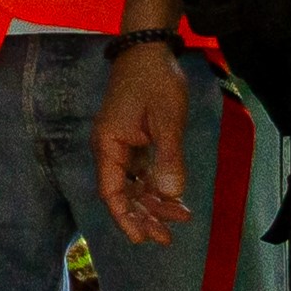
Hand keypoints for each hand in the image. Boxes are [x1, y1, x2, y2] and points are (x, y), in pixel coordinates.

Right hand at [94, 42, 192, 246]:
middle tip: (167, 238)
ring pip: (135, 184)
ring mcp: (122, 145)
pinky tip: (175, 197)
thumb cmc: (155, 82)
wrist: (148, 50)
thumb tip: (170, 194)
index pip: (112, 192)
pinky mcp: (134, 139)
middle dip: (143, 217)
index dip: (126, 218)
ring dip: (154, 202)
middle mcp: (111, 149)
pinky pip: (143, 171)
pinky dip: (157, 185)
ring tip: (181, 219)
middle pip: (123, 193)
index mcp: (110, 145)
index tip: (142, 239)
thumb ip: (168, 158)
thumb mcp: (167, 120)